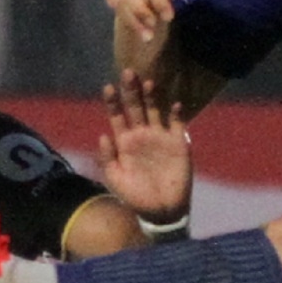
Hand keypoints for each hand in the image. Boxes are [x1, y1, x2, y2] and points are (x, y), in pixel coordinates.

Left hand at [94, 68, 191, 223]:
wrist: (161, 211)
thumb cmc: (135, 196)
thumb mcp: (116, 178)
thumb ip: (108, 158)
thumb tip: (103, 135)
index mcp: (125, 142)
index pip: (117, 116)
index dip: (113, 102)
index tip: (108, 87)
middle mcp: (142, 134)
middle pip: (136, 107)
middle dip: (131, 90)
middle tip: (127, 72)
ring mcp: (161, 137)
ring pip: (156, 110)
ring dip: (152, 97)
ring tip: (148, 82)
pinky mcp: (178, 143)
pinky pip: (177, 124)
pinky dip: (177, 113)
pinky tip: (175, 104)